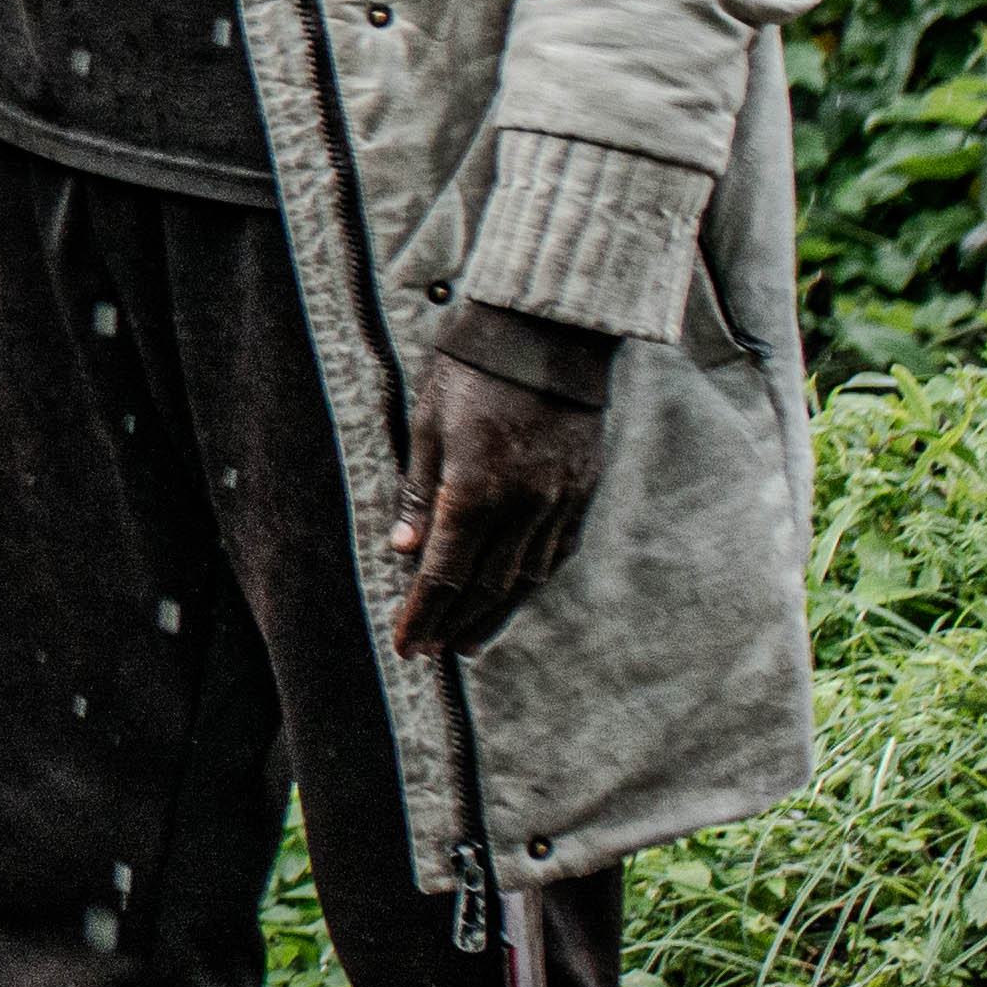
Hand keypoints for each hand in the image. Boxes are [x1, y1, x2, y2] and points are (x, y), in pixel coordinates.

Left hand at [388, 344, 605, 657]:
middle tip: (432, 652)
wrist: (548, 334)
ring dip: (495, 614)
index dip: (422, 615)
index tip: (407, 647)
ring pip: (526, 577)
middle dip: (454, 623)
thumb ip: (418, 493)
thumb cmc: (471, 370)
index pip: (443, 574)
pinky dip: (533, 581)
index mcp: (473, 491)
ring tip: (468, 641)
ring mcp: (559, 501)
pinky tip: (516, 595)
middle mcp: (521, 506)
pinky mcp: (583, 490)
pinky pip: (557, 551)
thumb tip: (403, 553)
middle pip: (485, 585)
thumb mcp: (426, 425)